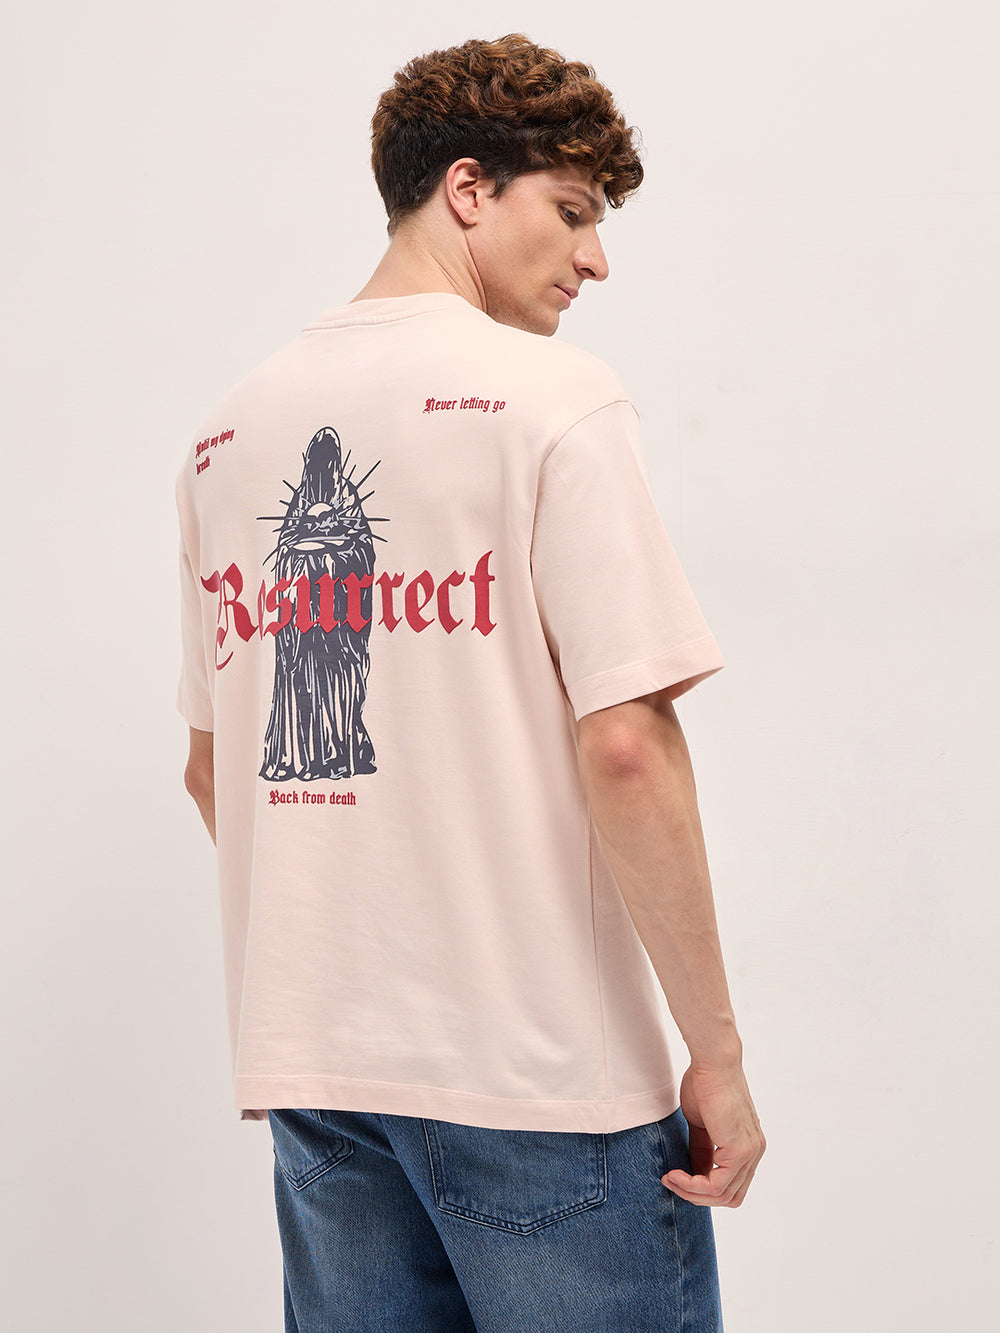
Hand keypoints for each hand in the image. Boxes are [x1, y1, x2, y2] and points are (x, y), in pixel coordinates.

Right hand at [661, 1061, 764, 1206]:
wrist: (712, 1062)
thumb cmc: (704, 1083)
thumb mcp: (701, 1124)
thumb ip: (702, 1150)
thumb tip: (695, 1173)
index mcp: (749, 1145)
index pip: (731, 1184)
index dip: (702, 1188)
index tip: (676, 1177)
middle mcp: (754, 1152)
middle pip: (730, 1197)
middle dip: (697, 1196)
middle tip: (672, 1182)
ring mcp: (750, 1153)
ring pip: (722, 1196)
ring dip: (691, 1193)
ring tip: (670, 1178)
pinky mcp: (739, 1151)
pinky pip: (716, 1185)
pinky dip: (693, 1186)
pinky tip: (676, 1175)